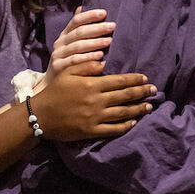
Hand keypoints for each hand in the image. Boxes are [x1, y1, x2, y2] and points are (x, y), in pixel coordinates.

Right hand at [29, 61, 154, 140]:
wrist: (39, 115)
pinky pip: (113, 129)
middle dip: (142, 92)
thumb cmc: (54, 92)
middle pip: (126, 96)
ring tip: (149, 106)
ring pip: (123, 113)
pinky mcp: (91, 131)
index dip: (135, 79)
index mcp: (92, 85)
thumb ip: (85, 66)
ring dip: (138, 109)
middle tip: (154, 90)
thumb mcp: (67, 73)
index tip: (145, 78)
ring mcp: (95, 117)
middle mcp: (97, 101)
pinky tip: (134, 122)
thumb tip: (104, 62)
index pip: (120, 81)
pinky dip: (125, 126)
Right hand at [42, 7, 115, 87]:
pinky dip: (87, 57)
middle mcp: (60, 43)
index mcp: (65, 35)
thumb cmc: (67, 60)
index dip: (89, 15)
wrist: (52, 82)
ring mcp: (58, 55)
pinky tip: (100, 56)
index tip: (104, 13)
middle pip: (79, 32)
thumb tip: (81, 7)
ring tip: (109, 41)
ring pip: (77, 46)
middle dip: (97, 28)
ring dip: (94, 42)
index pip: (76, 21)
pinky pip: (74, 60)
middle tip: (112, 26)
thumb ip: (77, 28)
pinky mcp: (58, 67)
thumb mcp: (71, 43)